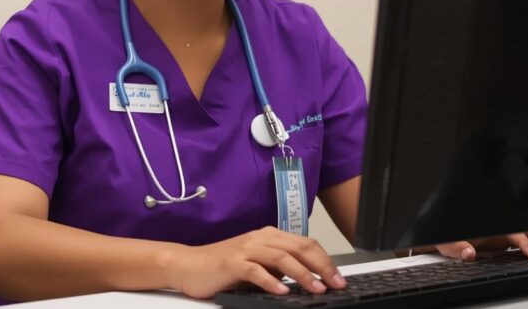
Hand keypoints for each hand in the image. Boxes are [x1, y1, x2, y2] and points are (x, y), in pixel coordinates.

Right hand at [167, 226, 347, 298]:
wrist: (188, 264)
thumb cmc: (222, 266)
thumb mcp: (257, 263)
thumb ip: (278, 266)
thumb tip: (306, 277)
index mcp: (269, 236)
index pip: (305, 243)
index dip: (325, 260)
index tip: (338, 278)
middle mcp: (260, 238)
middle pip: (299, 247)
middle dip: (322, 266)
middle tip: (335, 284)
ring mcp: (246, 249)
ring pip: (282, 257)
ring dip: (302, 274)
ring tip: (315, 289)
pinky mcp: (233, 263)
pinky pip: (256, 271)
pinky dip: (271, 281)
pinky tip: (282, 291)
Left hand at [430, 231, 527, 260]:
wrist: (443, 238)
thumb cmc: (445, 238)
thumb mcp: (445, 243)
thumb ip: (456, 248)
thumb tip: (468, 254)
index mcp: (487, 225)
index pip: (510, 232)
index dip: (523, 241)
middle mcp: (496, 227)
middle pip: (522, 229)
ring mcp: (502, 233)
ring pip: (525, 232)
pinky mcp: (504, 240)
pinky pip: (522, 240)